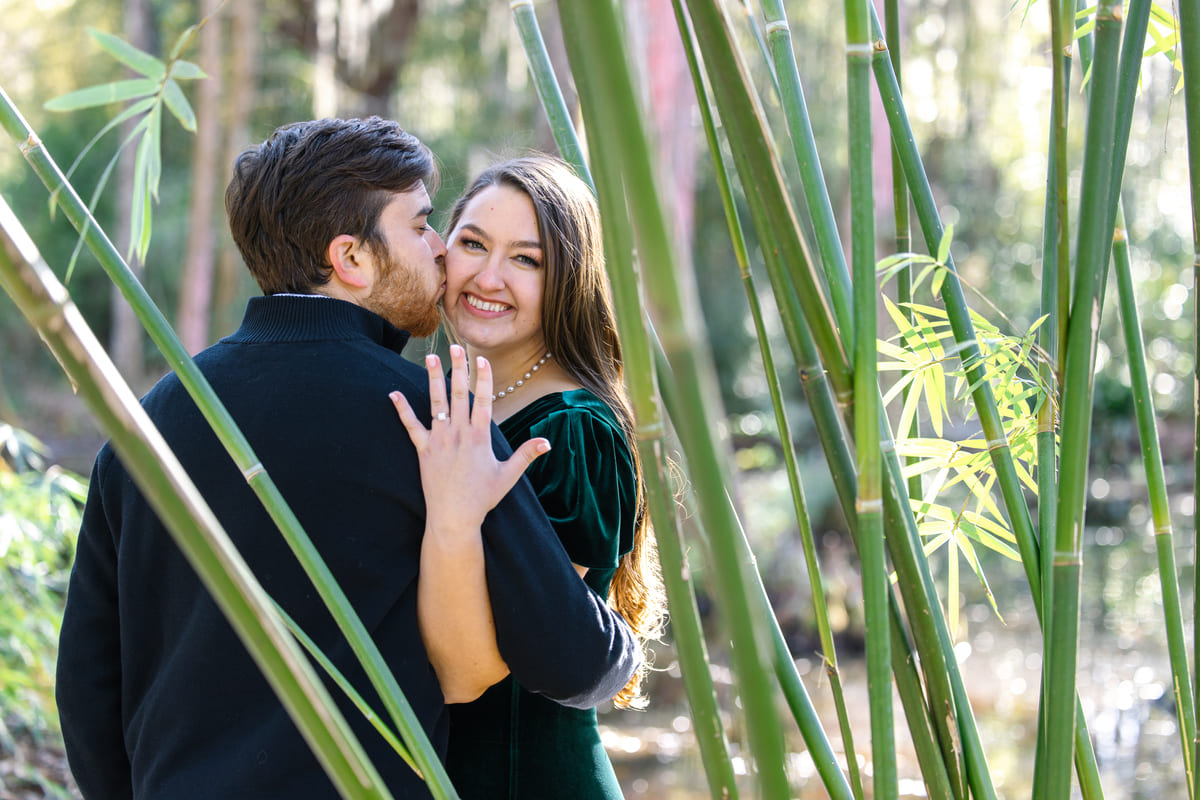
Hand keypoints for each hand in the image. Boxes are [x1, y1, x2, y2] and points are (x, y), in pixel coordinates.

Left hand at [390, 344, 549, 533]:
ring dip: (433, 379)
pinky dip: (402, 410)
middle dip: (458, 368)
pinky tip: (393, 394)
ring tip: (429, 357)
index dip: (483, 378)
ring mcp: (439, 440)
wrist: (454, 517)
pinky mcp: (423, 450)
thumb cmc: (482, 498)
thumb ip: (527, 455)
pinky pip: (411, 426)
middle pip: (459, 394)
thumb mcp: (508, 476)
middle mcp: (459, 433)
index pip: (483, 400)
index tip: (482, 359)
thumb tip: (547, 442)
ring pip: (436, 402)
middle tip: (455, 346)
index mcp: (480, 437)